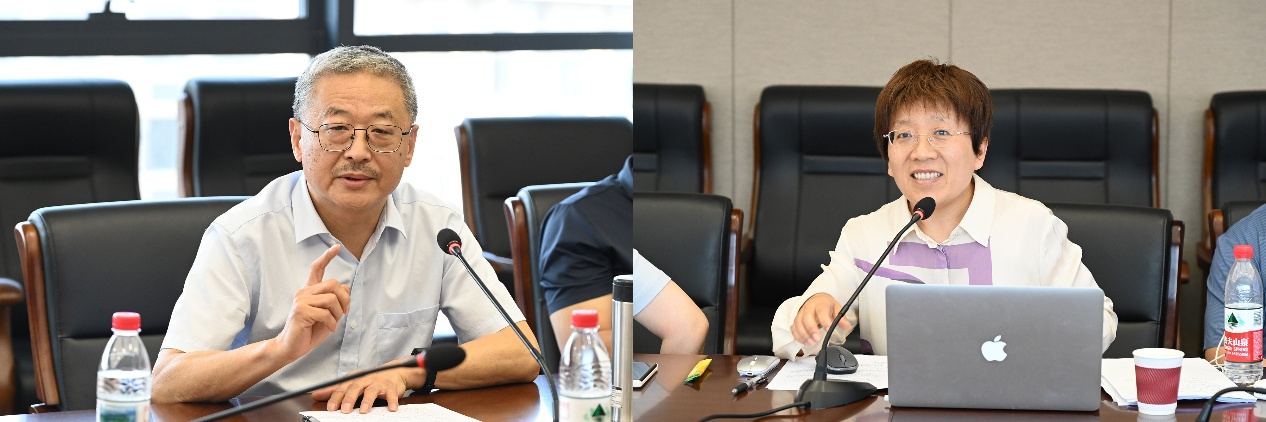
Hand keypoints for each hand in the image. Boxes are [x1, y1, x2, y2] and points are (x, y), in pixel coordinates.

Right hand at [273, 244, 350, 360]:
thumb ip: (335, 302)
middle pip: (333, 284)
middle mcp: (304, 293)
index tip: (337, 247)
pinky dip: (332, 323)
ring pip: (331, 299)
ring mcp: (301, 301)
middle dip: (344, 300)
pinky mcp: (301, 311)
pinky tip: (329, 329)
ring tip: (334, 323)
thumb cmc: (309, 331)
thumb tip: (346, 288)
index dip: (327, 257)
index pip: (317, 269)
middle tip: (344, 313)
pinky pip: (325, 313)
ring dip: (338, 313)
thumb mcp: (328, 315)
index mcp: (310, 291)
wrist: (291, 347)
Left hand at [311, 366, 413, 412]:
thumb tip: (316, 395)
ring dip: (367, 401)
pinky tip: (391, 408)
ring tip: (363, 410)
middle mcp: (365, 380)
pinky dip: (391, 401)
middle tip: (344, 410)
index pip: (342, 387)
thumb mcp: (352, 383)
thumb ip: (334, 390)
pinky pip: (391, 394)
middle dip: (349, 399)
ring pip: (371, 391)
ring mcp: (378, 383)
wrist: (393, 372)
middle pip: (355, 388)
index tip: (330, 408)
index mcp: (354, 379)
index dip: (335, 397)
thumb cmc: (370, 380)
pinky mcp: (391, 388)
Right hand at [791, 292, 850, 346]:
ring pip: (798, 323)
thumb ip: (841, 318)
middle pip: (806, 317)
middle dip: (811, 329)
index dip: (824, 320)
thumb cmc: (826, 305)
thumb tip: (846, 326)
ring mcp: (801, 313)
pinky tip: (805, 342)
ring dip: (804, 334)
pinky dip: (798, 336)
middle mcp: (808, 307)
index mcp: (820, 303)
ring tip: (811, 343)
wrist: (816, 299)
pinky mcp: (796, 320)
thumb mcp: (836, 308)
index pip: (821, 310)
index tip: (828, 329)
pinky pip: (794, 328)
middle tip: (817, 339)